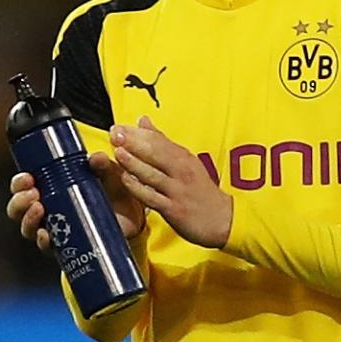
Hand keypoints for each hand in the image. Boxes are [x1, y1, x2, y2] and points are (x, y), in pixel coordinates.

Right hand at [7, 155, 145, 254]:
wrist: (133, 218)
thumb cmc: (113, 192)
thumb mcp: (108, 175)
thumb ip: (102, 166)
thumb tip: (97, 159)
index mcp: (49, 189)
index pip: (23, 186)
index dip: (19, 183)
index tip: (27, 177)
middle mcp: (46, 211)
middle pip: (18, 209)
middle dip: (20, 201)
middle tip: (33, 193)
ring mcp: (55, 230)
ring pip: (28, 229)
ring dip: (28, 219)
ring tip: (39, 208)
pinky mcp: (67, 246)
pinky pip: (48, 247)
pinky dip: (44, 241)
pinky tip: (46, 234)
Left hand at [109, 117, 232, 247]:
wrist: (225, 220)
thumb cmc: (202, 191)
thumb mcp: (187, 162)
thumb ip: (162, 142)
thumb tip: (143, 121)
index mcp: (184, 158)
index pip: (159, 141)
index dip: (137, 133)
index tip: (119, 126)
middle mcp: (182, 172)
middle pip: (155, 153)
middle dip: (133, 142)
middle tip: (115, 133)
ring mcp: (177, 190)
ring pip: (152, 174)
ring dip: (134, 162)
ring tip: (118, 152)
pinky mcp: (173, 209)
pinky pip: (152, 197)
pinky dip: (138, 188)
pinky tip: (125, 180)